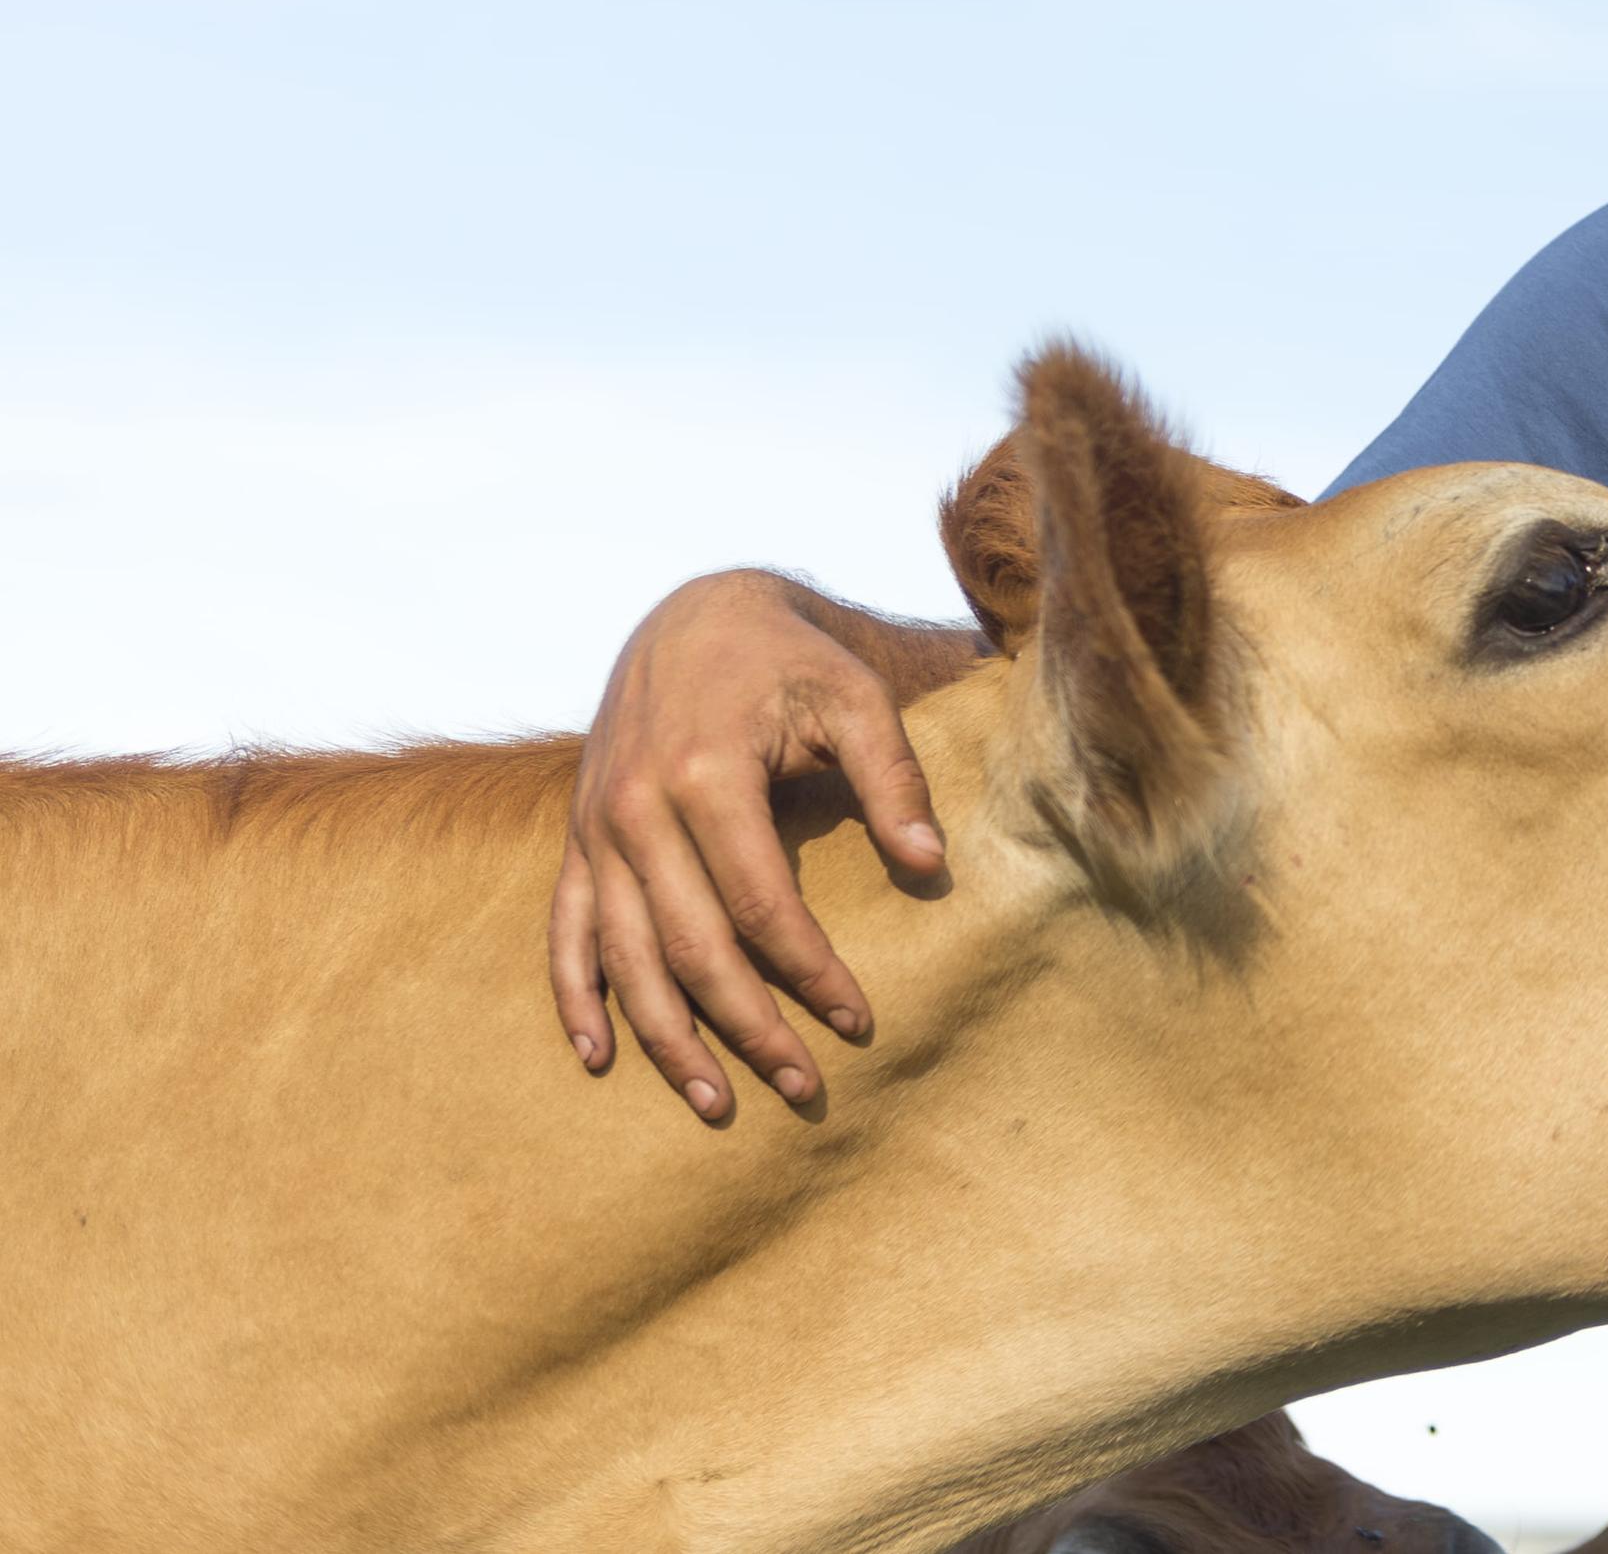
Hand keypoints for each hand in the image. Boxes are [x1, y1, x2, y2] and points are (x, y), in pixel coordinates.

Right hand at [547, 572, 943, 1120]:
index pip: (761, 905)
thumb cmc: (789, 660)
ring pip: (625, 957)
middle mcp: (634, 808)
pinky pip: (567, 931)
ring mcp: (596, 828)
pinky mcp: (578, 838)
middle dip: (747, 1026)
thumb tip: (930, 866)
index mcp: (704, 774)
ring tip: (716, 1103)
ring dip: (667, 1039)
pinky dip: (577, 997)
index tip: (857, 1021)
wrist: (695, 614)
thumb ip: (893, 779)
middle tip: (801, 1087)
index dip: (810, 971)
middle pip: (691, 947)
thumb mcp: (854, 696)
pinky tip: (600, 1056)